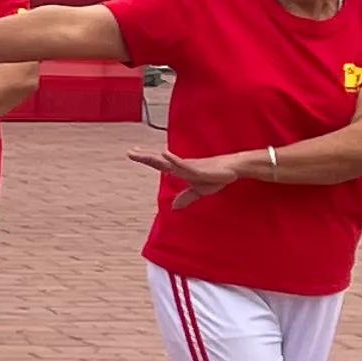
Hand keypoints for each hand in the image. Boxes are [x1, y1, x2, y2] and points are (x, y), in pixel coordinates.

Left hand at [131, 146, 254, 206]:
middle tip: (129, 152)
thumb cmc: (215, 176)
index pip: (159, 164)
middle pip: (159, 161)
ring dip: (154, 158)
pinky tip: (164, 154)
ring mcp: (188, 165)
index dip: (146, 159)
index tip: (132, 153)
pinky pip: (183, 164)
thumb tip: (174, 207)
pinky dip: (173, 159)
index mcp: (179, 170)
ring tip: (138, 153)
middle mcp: (181, 165)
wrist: (232, 169)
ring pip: (167, 162)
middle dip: (144, 157)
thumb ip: (186, 197)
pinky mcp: (197, 167)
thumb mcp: (198, 190)